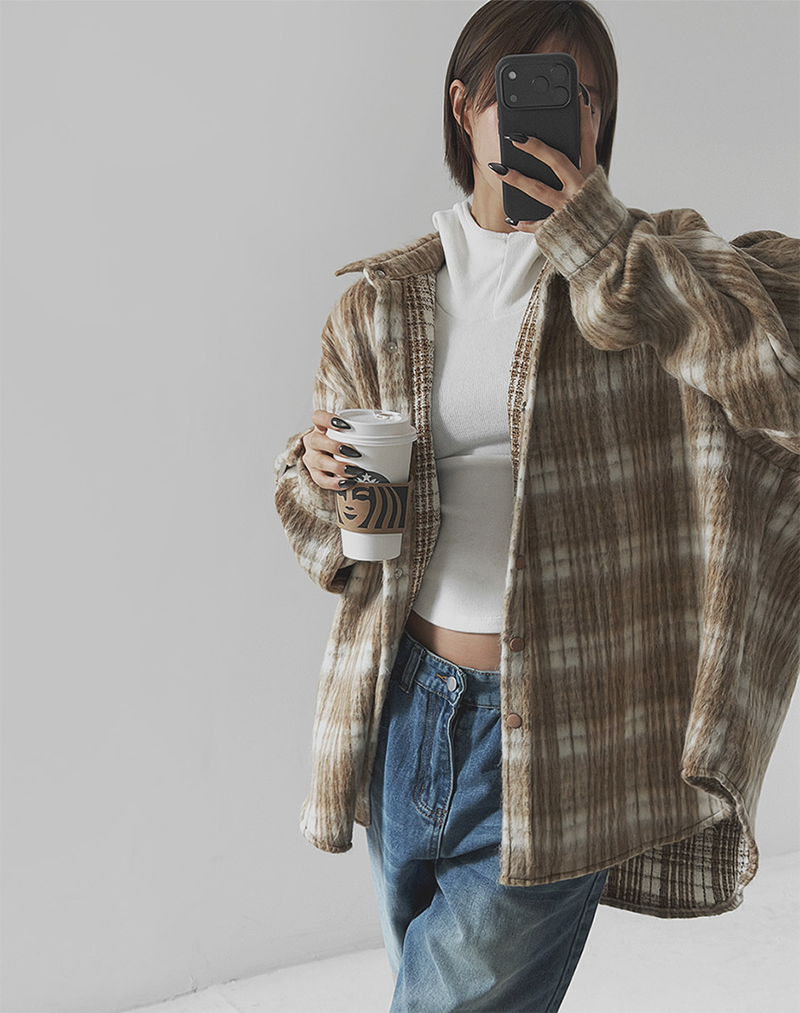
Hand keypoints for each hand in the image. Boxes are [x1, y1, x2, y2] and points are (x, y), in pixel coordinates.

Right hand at [301, 410, 365, 489]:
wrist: (332, 463)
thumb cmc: (345, 445)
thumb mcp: (349, 435)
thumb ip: (363, 433)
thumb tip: (394, 434)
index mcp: (320, 428)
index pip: (317, 417)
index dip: (328, 419)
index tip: (345, 425)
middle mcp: (313, 442)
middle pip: (316, 440)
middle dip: (334, 446)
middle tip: (354, 452)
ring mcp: (311, 459)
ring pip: (318, 461)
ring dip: (337, 466)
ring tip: (353, 471)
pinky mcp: (315, 475)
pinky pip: (321, 480)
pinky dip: (334, 482)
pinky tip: (347, 482)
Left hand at [494, 83, 600, 233]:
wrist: (606, 245)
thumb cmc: (594, 210)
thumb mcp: (594, 186)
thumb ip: (580, 166)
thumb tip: (560, 146)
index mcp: (590, 175)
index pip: (586, 140)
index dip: (582, 117)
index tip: (576, 96)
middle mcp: (580, 189)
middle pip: (557, 161)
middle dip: (535, 147)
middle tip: (515, 136)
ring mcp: (567, 209)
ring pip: (539, 190)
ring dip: (517, 178)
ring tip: (498, 168)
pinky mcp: (558, 227)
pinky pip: (537, 224)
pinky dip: (524, 222)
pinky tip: (511, 217)